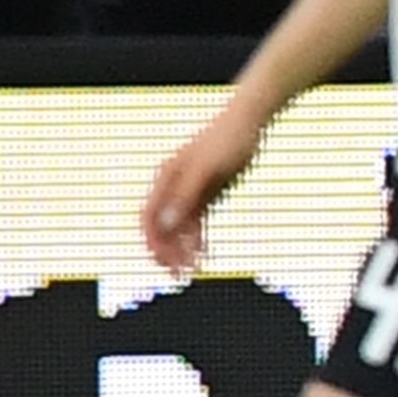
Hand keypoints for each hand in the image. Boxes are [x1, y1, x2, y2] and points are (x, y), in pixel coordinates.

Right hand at [141, 100, 265, 276]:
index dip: (153, 242)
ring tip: (193, 269)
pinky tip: (203, 252)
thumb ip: (186, 196)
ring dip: (182, 248)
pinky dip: (197, 238)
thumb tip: (167, 224)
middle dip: (166, 251)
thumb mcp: (208, 171)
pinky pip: (196, 221)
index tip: (162, 263)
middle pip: (161, 225)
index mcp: (165, 179)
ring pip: (179, 226)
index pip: (149, 217)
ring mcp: (190, 190)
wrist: (248, 122)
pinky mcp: (207, 193)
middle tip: (178, 274)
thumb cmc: (227, 142)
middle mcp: (173, 186)